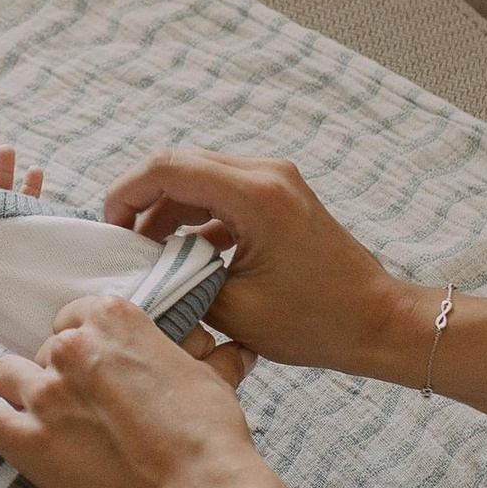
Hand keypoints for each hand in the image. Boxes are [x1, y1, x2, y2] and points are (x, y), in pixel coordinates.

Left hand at [0, 290, 263, 487]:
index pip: (72, 317)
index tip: (95, 375)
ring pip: (4, 374)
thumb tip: (237, 352)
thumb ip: (210, 357)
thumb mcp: (212, 380)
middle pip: (41, 350)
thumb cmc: (211, 438)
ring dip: (17, 395)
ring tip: (40, 422)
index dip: (82, 349)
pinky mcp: (25, 440)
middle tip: (81, 413)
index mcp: (113, 319)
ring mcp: (45, 393)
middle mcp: (72, 347)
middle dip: (56, 378)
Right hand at [102, 149, 422, 382]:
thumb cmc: (317, 322)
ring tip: (147, 254)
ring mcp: (276, 181)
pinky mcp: (280, 196)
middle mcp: (266, 174)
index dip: (126, 193)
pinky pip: (223, 193)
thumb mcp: (234, 310)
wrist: (378, 323)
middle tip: (121, 243)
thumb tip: (140, 274)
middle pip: (181, 164)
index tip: (108, 229)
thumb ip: (180, 283)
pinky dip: (197, 217)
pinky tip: (184, 256)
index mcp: (255, 195)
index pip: (167, 168)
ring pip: (200, 177)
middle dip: (142, 200)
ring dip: (169, 209)